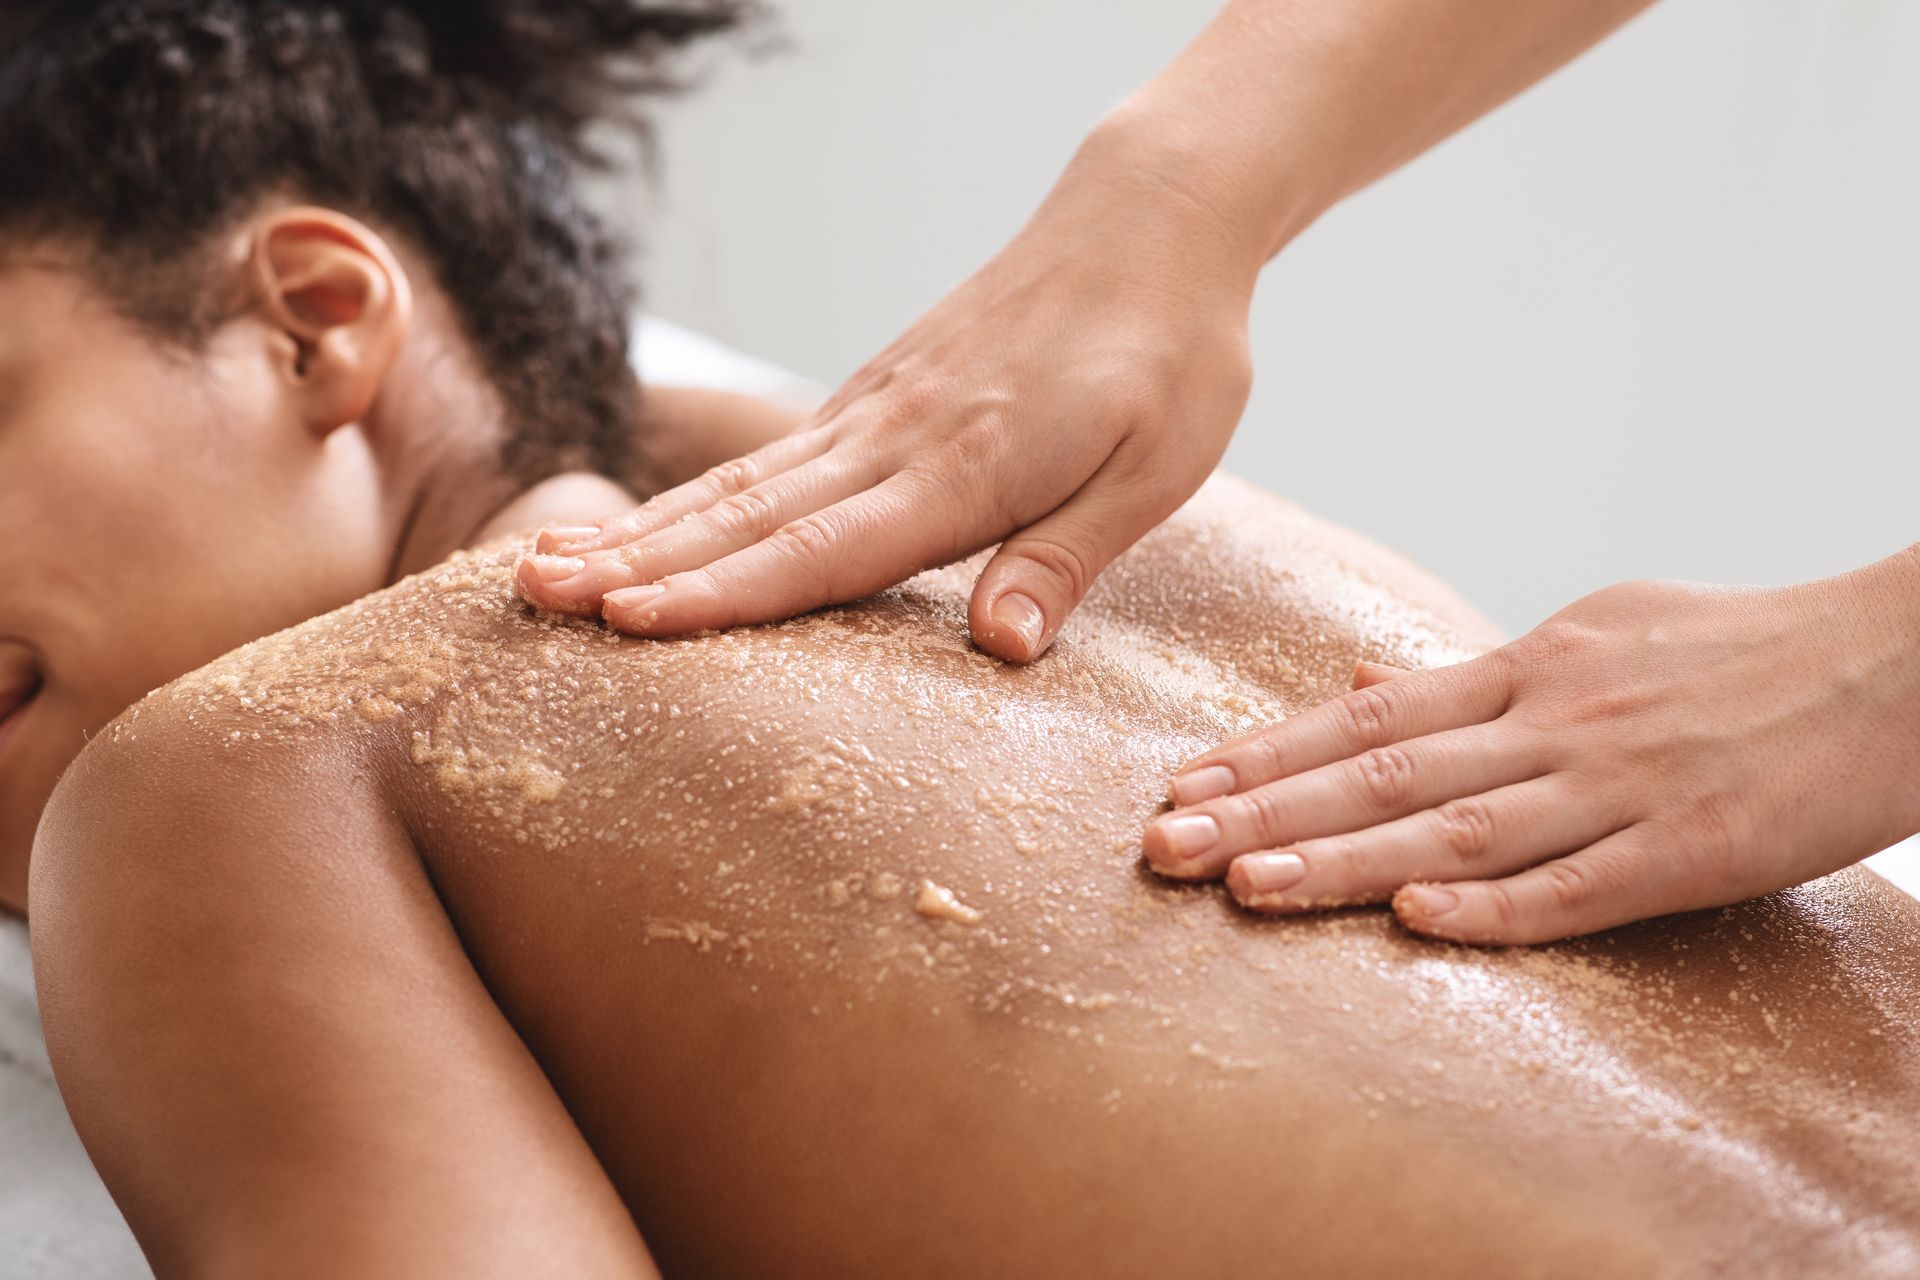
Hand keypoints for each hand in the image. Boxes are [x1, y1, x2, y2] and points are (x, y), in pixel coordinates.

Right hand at [516, 122, 1257, 660]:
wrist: (1150, 222)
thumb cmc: (1170, 354)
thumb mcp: (1156, 471)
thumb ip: (1066, 558)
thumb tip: (999, 648)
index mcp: (966, 467)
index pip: (825, 547)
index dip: (725, 591)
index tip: (630, 620)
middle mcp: (898, 437)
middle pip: (750, 514)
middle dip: (638, 561)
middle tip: (536, 598)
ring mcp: (875, 411)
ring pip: (740, 484)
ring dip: (642, 529)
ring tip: (546, 565)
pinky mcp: (876, 397)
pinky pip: (767, 458)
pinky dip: (693, 497)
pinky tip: (647, 523)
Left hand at [1142, 552, 1919, 944]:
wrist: (1896, 658)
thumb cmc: (1736, 646)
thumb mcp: (1594, 632)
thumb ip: (1473, 670)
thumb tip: (1360, 687)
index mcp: (1530, 668)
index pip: (1369, 716)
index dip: (1268, 753)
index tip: (1183, 783)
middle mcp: (1555, 722)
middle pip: (1384, 772)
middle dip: (1265, 811)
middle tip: (1165, 845)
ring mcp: (1620, 786)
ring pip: (1456, 829)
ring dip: (1342, 861)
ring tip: (1244, 887)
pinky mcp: (1692, 850)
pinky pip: (1578, 887)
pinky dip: (1495, 906)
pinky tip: (1414, 920)